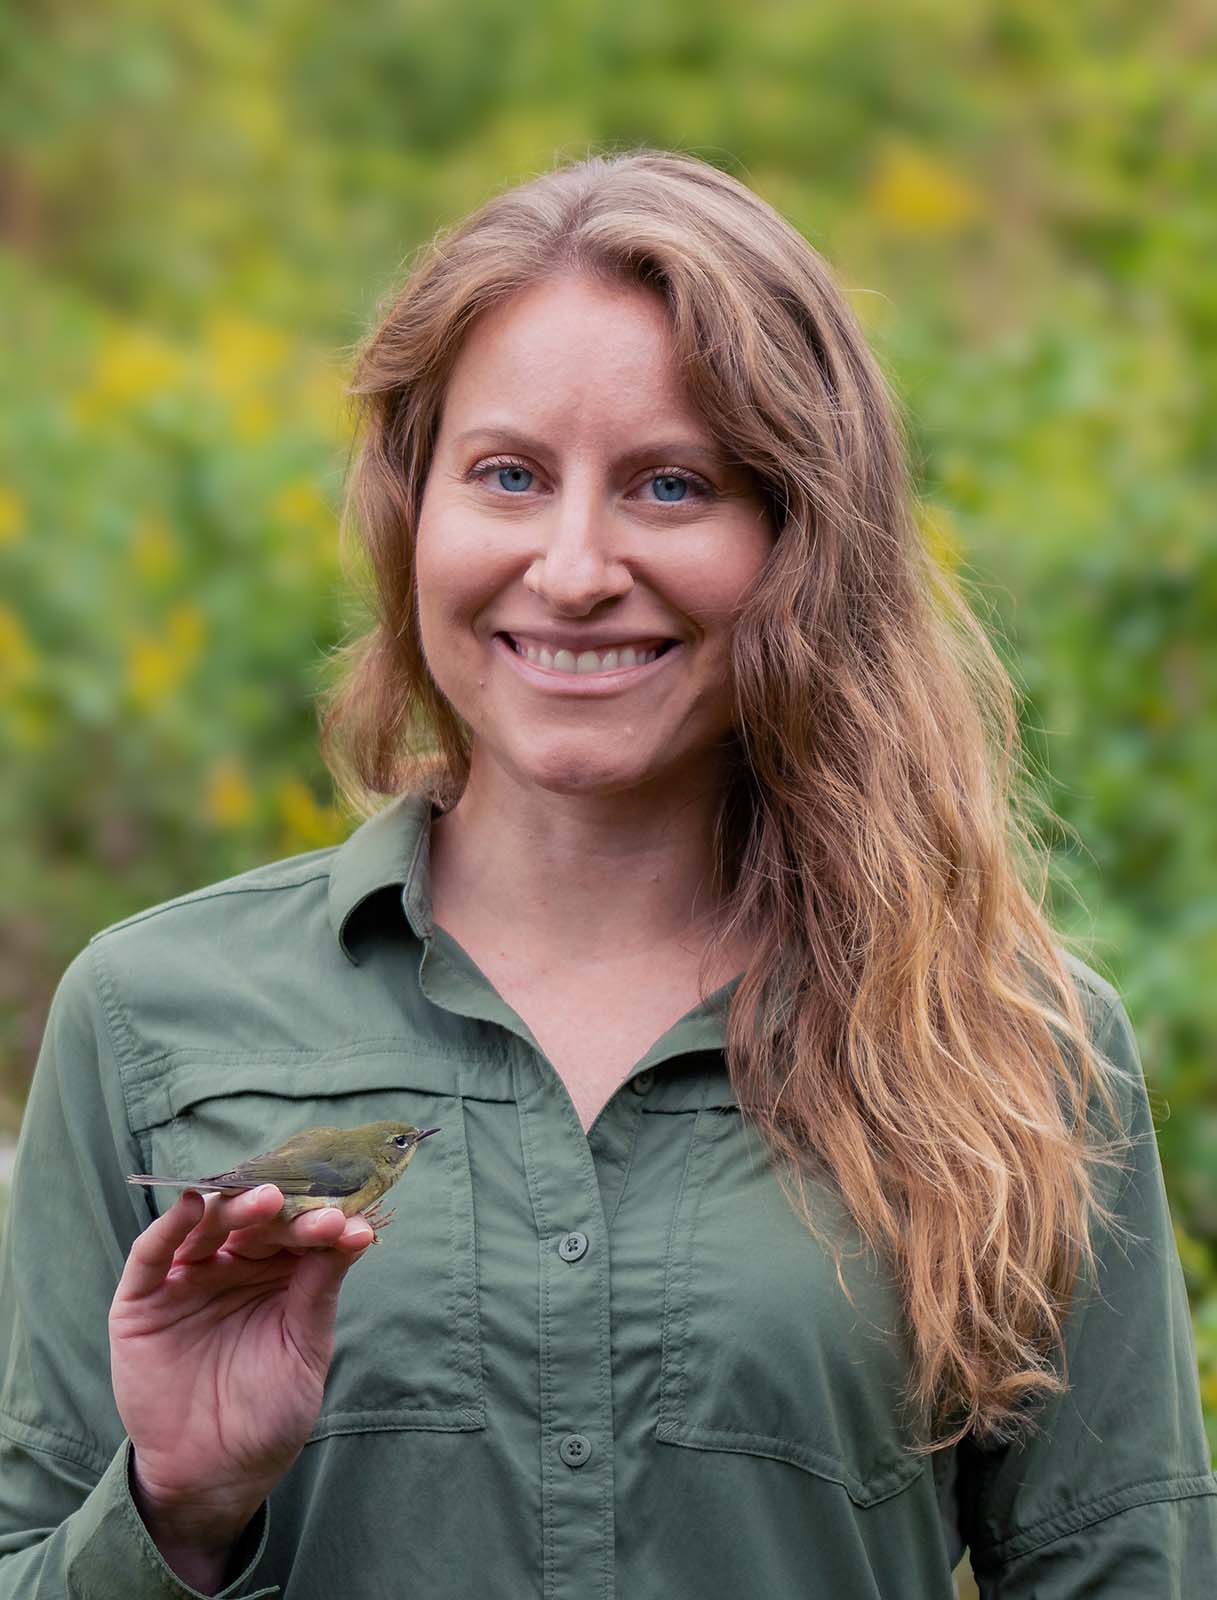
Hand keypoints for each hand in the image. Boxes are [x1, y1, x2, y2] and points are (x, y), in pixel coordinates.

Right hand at [109, 1186, 372, 1553]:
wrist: (216, 1474)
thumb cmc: (269, 1409)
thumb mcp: (304, 1345)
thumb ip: (319, 1287)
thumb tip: (357, 1230)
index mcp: (276, 1272)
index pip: (296, 1232)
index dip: (318, 1223)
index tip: (346, 1222)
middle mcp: (231, 1265)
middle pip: (255, 1223)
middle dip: (286, 1212)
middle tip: (314, 1211)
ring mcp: (186, 1278)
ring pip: (208, 1226)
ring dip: (237, 1208)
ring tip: (270, 1201)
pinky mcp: (142, 1299)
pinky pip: (152, 1253)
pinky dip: (169, 1226)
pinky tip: (192, 1206)